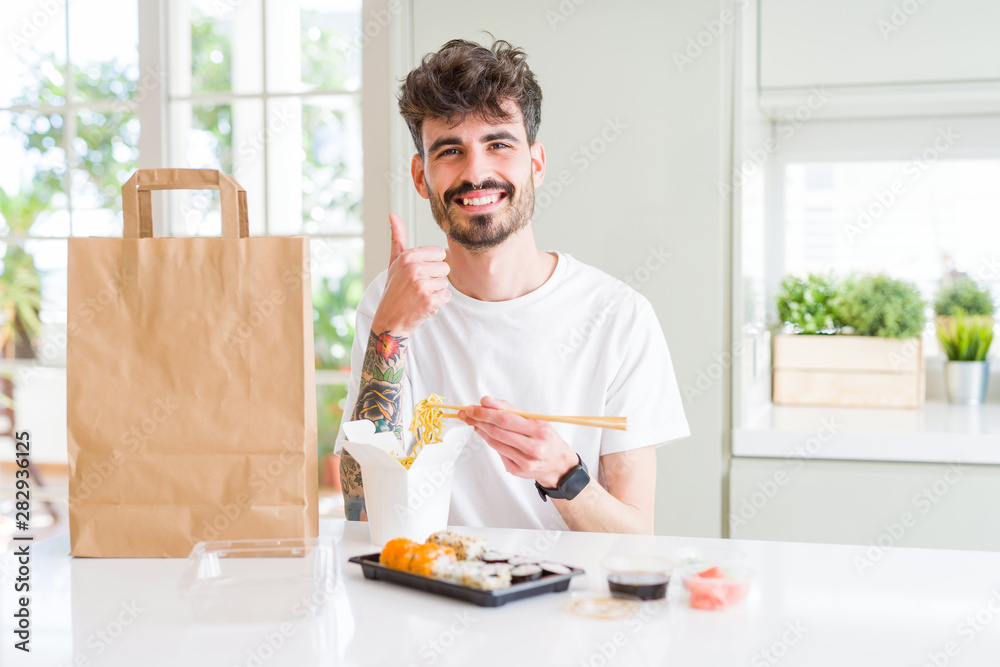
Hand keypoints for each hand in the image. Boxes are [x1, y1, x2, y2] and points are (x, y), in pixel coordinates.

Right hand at [371, 213, 450, 335]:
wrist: (389, 320)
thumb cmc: (394, 290)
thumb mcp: (394, 263)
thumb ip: (397, 238)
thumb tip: (392, 214)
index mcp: (407, 257)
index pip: (439, 253)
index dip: (432, 265)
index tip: (418, 274)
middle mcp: (414, 269)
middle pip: (445, 267)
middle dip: (435, 278)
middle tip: (418, 287)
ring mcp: (422, 285)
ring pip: (446, 282)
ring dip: (436, 291)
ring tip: (420, 296)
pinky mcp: (429, 301)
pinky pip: (447, 296)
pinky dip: (438, 303)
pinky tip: (424, 305)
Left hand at [460, 396, 579, 488]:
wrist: (558, 464)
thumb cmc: (544, 437)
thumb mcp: (534, 420)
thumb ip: (510, 409)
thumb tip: (486, 401)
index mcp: (540, 430)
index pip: (506, 419)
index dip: (486, 413)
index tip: (472, 407)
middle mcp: (534, 448)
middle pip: (499, 431)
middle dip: (479, 420)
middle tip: (466, 414)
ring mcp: (526, 461)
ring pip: (496, 443)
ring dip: (481, 431)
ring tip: (473, 422)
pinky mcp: (518, 471)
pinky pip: (499, 453)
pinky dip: (491, 442)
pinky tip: (485, 434)